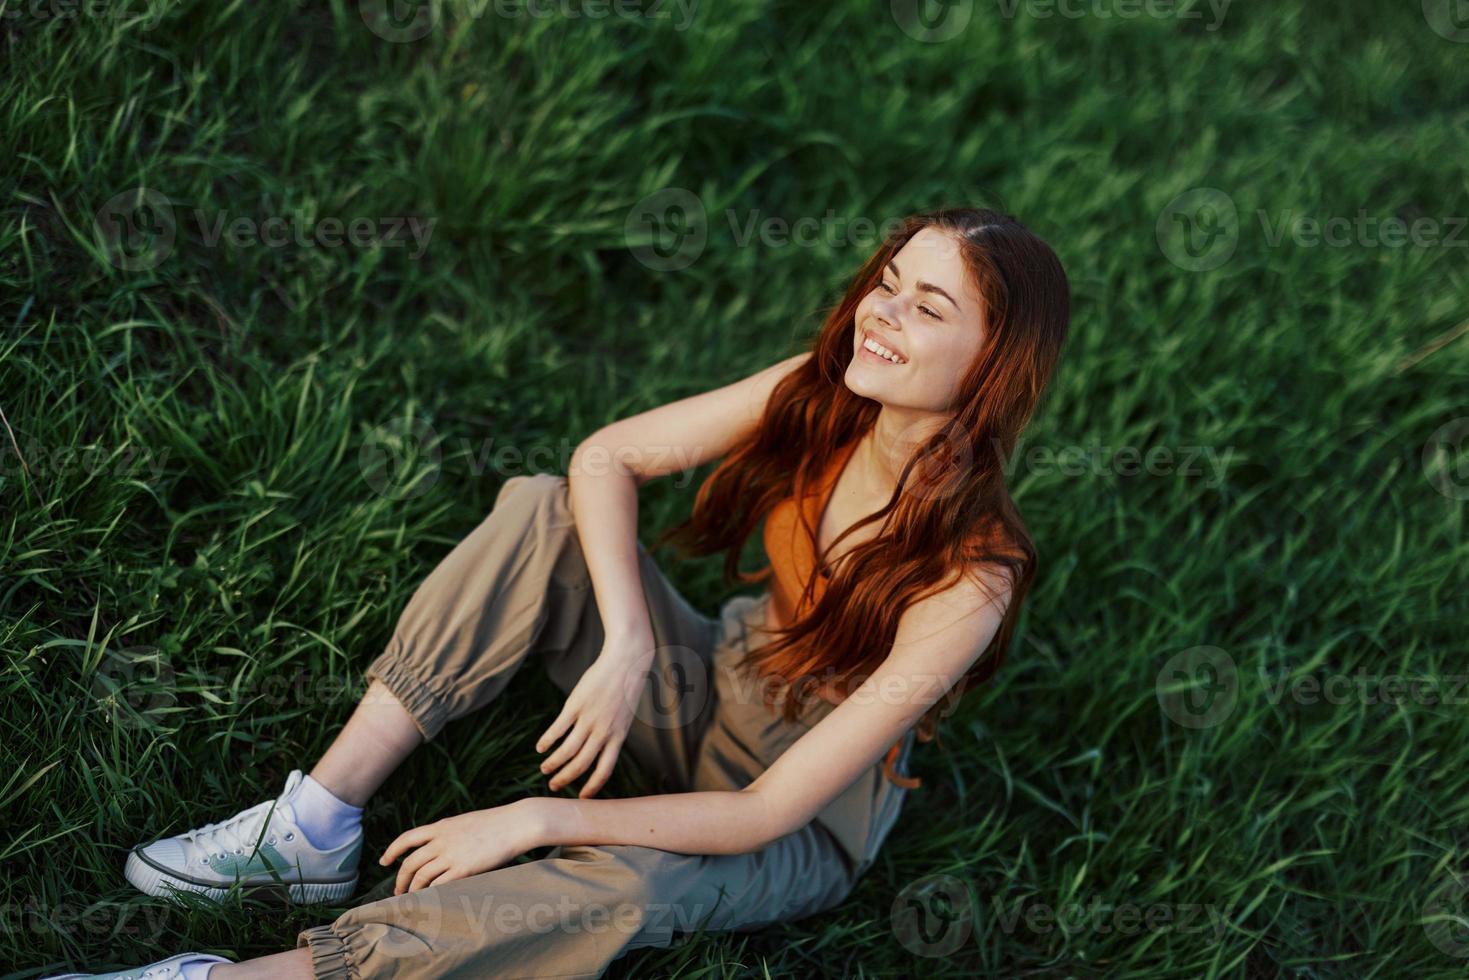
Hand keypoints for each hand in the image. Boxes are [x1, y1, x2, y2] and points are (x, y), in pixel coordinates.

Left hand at [380, 802, 539, 894]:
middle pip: (410, 862)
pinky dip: (430, 894)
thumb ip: (450, 833)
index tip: (384, 861)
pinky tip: (429, 901)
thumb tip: (440, 847)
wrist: (516, 823)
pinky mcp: (464, 868)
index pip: (407, 838)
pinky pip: (439, 885)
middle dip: (401, 878)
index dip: (392, 850)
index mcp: (441, 826)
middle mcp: (442, 840)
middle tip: (398, 890)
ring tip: (411, 899)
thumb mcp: (466, 822)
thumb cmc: (497, 823)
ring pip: (421, 876)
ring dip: (413, 890)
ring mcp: (452, 854)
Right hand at [535, 634, 652, 798]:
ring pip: (566, 750)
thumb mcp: (624, 716)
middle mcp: (603, 732)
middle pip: (581, 764)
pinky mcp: (576, 705)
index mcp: (618, 737)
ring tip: (544, 768)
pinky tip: (540, 747)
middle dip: (565, 778)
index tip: (581, 797)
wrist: (627, 661)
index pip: (605, 770)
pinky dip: (547, 741)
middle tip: (553, 785)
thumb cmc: (625, 689)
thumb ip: (611, 734)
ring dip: (553, 763)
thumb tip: (596, 750)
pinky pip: (558, 729)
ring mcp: (589, 719)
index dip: (592, 787)